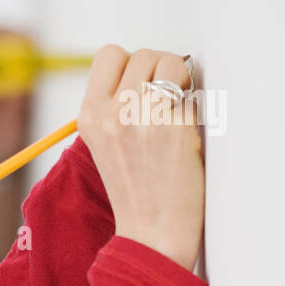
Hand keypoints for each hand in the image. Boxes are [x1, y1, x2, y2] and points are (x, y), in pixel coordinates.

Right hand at [75, 45, 204, 270]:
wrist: (152, 231)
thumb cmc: (137, 188)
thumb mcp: (107, 142)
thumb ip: (116, 105)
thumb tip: (152, 67)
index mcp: (88, 115)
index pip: (109, 54)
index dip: (132, 63)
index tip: (144, 84)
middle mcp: (110, 113)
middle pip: (143, 54)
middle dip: (162, 69)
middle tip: (170, 99)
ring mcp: (141, 118)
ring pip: (170, 63)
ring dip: (182, 80)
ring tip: (180, 110)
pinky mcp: (173, 126)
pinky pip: (192, 94)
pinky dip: (196, 108)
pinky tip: (189, 133)